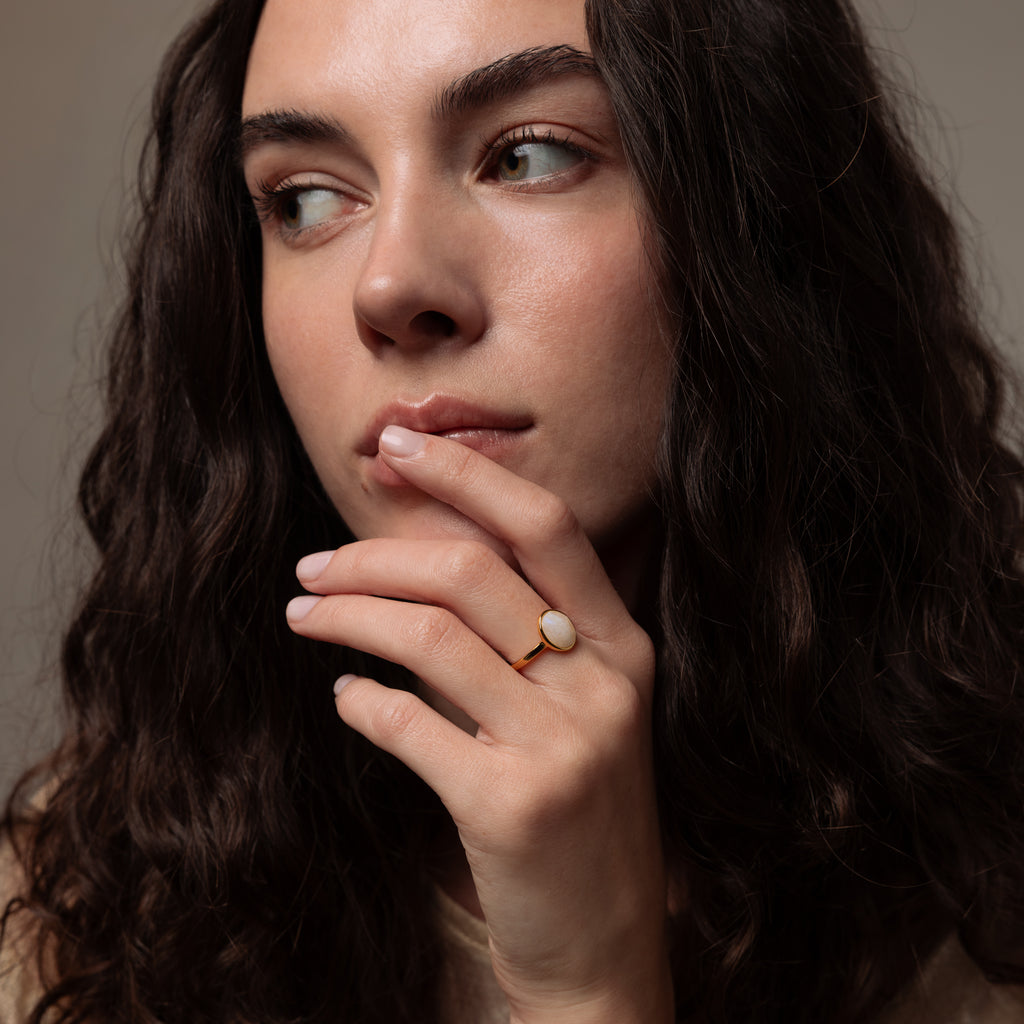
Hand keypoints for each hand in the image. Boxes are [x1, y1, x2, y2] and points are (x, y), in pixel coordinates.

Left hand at [286, 426, 673, 1022]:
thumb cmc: (580, 813)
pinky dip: (359, 701)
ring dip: (348, 615)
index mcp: (625, 646)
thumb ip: (529, 637)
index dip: (468, 475)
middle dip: (372, 555)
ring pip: (429, 637)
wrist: (604, 945)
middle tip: (313, 565)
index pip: (546, 524)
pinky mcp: (513, 807)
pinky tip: (346, 697)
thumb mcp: (583, 712)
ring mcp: (564, 746)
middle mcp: (605, 684)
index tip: (398, 449)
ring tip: (304, 614)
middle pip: (470, 570)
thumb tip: (421, 561)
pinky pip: (407, 725)